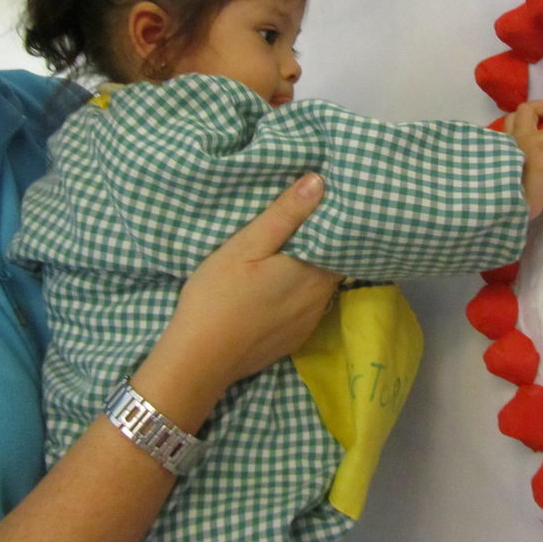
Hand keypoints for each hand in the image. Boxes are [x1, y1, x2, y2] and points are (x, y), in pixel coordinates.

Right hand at [135, 173, 340, 426]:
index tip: (326, 204)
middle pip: (334, 264)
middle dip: (325, 244)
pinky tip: (281, 287)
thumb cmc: (219, 295)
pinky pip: (308, 308)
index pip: (343, 241)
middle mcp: (322, 298)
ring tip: (294, 250)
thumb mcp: (247, 245)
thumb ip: (286, 213)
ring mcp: (309, 322)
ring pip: (321, 286)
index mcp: (315, 271)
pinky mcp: (294, 339)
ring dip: (312, 270)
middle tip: (307, 221)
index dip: (335, 223)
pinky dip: (301, 293)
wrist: (199, 360)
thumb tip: (320, 181)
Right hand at [505, 101, 542, 219]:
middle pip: (529, 108)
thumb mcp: (499, 168)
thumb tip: (530, 152)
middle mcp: (513, 138)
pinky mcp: (542, 156)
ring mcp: (528, 144)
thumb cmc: (497, 195)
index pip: (514, 116)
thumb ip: (509, 154)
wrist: (498, 209)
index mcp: (501, 142)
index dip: (532, 115)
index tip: (541, 123)